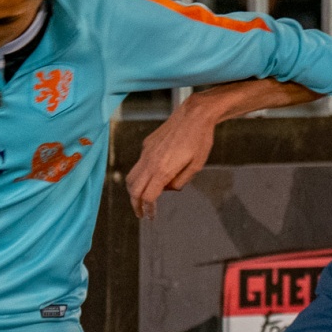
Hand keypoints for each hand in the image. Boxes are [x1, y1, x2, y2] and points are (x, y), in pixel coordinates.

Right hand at [125, 99, 221, 219]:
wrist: (194, 115)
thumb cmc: (200, 140)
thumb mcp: (196, 166)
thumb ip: (180, 181)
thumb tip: (168, 189)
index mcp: (163, 170)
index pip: (148, 196)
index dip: (148, 209)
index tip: (151, 217)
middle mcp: (150, 162)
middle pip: (134, 190)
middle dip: (135, 204)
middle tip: (141, 213)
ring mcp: (146, 152)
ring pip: (132, 177)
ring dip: (134, 191)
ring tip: (142, 199)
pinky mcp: (147, 144)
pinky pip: (139, 164)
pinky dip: (140, 176)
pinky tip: (153, 177)